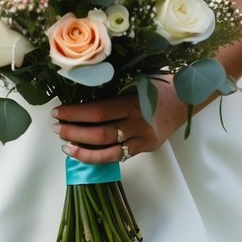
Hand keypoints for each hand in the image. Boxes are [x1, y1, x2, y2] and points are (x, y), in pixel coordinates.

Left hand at [51, 78, 188, 164]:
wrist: (184, 100)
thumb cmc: (155, 87)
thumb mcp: (133, 83)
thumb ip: (111, 95)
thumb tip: (77, 103)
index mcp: (133, 102)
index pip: (98, 112)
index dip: (74, 114)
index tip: (57, 112)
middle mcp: (138, 123)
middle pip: (99, 133)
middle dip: (73, 132)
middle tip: (56, 128)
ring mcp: (142, 139)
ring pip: (107, 151)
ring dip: (81, 149)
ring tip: (64, 145)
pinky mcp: (144, 149)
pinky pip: (117, 157)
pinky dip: (97, 157)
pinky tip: (82, 153)